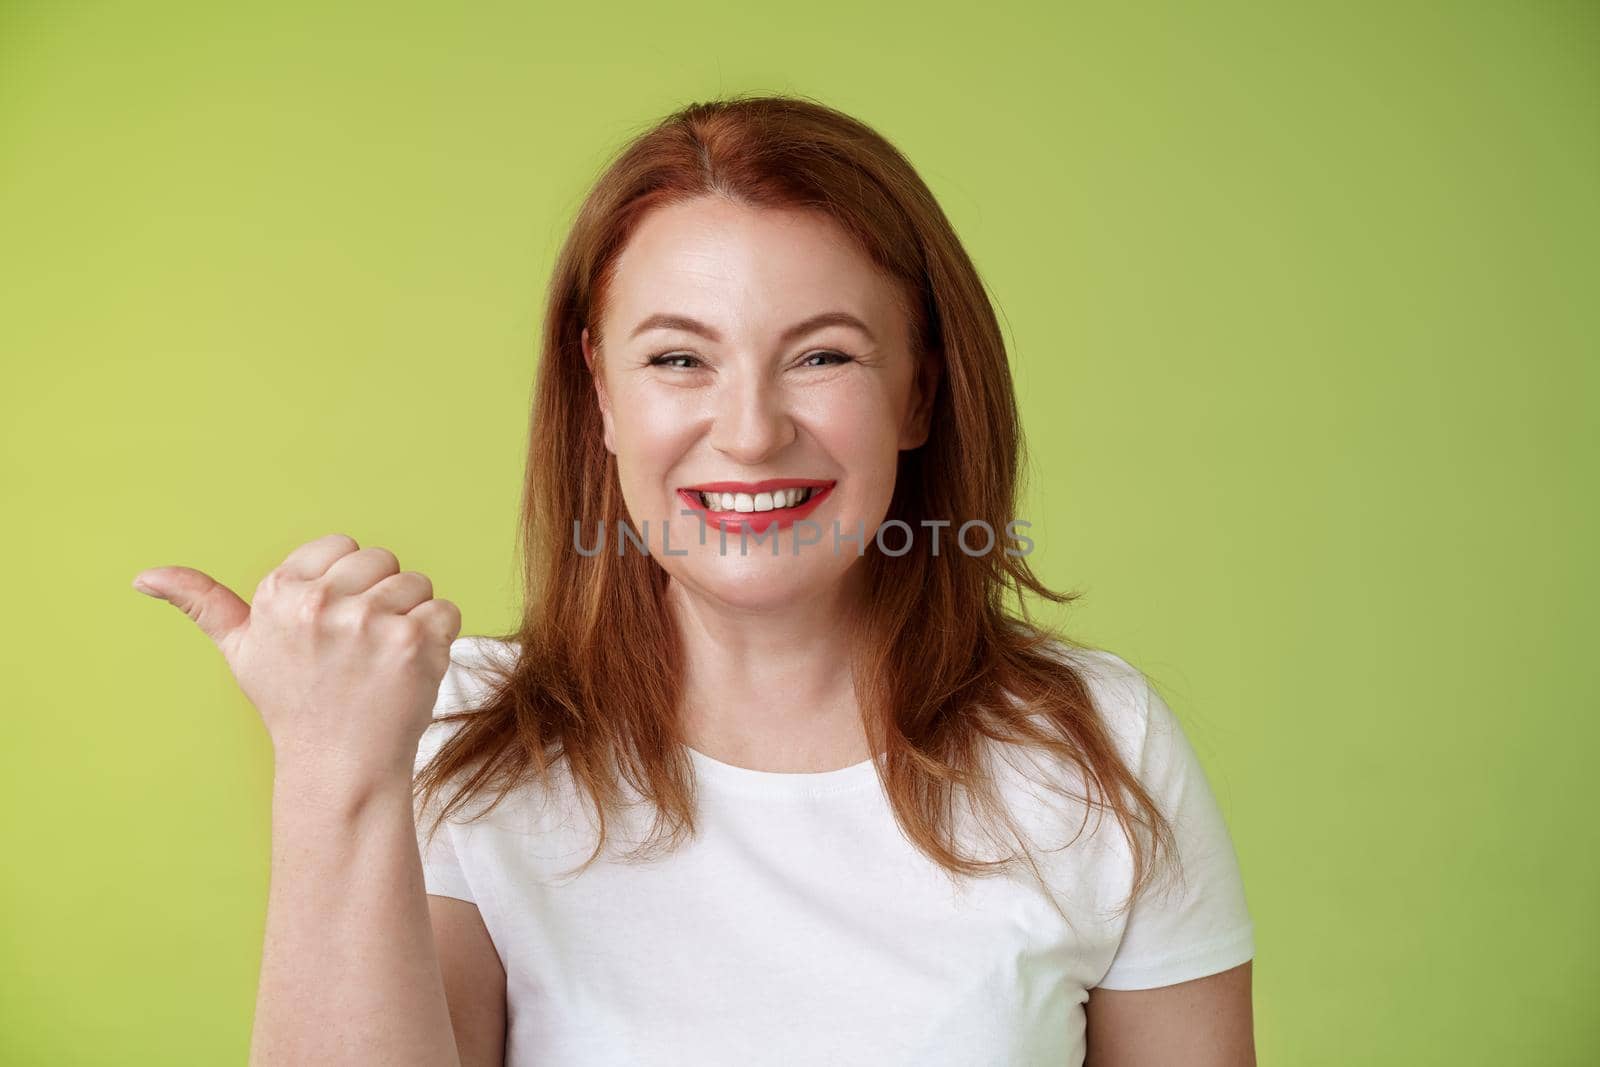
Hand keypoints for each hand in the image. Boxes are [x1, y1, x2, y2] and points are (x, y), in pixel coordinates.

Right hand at [132, 533, 461, 782]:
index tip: (334, 625)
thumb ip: (201, 604)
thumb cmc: (294, 704)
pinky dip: (439, 639)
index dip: (347, 583)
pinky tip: (410, 671)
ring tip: (383, 662)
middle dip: (381, 598)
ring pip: (418, 584)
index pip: (342, 546)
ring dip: (411, 619)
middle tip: (361, 649)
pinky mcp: (412, 642)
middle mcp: (319, 603)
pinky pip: (446, 611)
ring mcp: (368, 621)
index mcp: (280, 593)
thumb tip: (142, 576)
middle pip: (383, 561)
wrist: (340, 767)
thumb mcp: (242, 651)